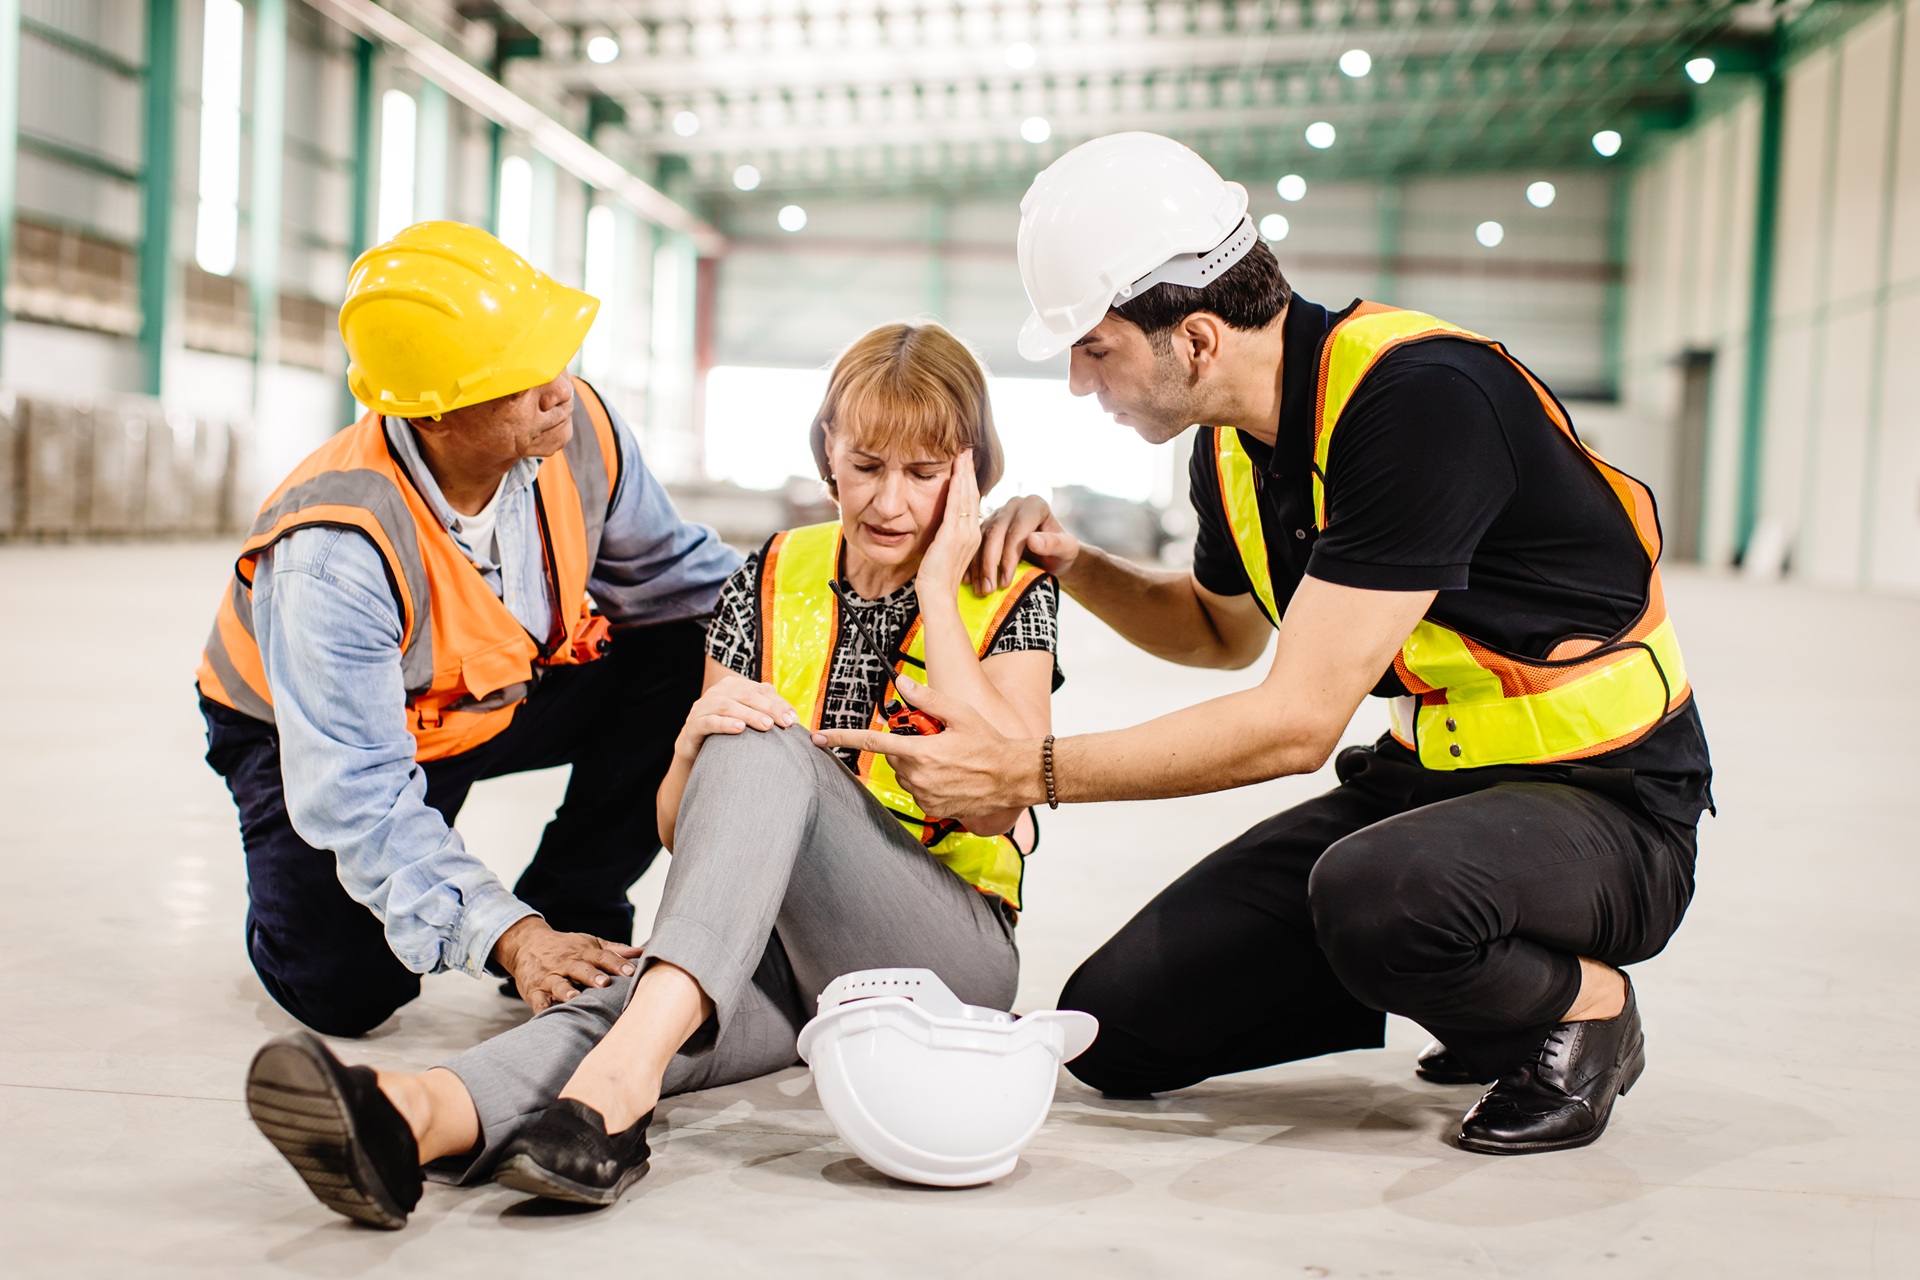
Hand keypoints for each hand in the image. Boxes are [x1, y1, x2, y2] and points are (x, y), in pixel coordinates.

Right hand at [492, 915, 642, 1013]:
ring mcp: (549, 977)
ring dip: (566, 991)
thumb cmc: (566, 948)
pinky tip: (547, 1015)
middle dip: (593, 976)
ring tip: (575, 998)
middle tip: (605, 983)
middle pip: (581, 969)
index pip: (603, 957)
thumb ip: (614, 950)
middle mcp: (567, 964)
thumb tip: (641, 952)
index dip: (617, 963)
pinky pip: (538, 1000)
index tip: (631, 971)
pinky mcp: (534, 990)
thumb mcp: (589, 944)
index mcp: (583, 952)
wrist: (527, 944)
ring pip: (559, 984)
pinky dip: (542, 1008)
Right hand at [676, 675, 798, 759]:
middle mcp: (716, 693)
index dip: (778, 703)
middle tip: (784, 722)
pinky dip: (725, 724)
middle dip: (768, 708)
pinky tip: (739, 728)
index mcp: (732, 686)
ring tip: (766, 725)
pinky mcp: (693, 725)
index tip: (793, 719)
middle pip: (745, 695)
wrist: (696, 751)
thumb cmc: (728, 734)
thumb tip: (793, 716)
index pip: (759, 690)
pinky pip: (709, 721)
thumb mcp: (747, 720)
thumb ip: (766, 713)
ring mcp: (702, 708)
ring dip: (749, 714)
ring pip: (727, 706)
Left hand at [812, 675, 1038, 817]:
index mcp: (921, 752)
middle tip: (934, 739)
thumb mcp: (960, 713)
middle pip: (893, 756)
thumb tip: (903, 683)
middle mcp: (919, 776)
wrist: (1011, 778)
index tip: (819, 737)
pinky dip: (926, 781)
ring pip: (904, 774)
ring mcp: (924, 796)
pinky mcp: (932, 809)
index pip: (873, 742)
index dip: (842, 737)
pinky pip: (917, 791)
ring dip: (916, 764)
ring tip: (947, 759)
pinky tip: (949, 776)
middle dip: (905, 746)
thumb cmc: (989, 744)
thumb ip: (927, 699)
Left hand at [914, 450, 981, 601]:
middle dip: (969, 470)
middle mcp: (972, 532)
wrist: (937, 597)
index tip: (965, 462)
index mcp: (971, 536)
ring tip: (963, 453)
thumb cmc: (936, 579)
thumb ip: (946, 537)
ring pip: (967, 496)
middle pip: (973, 494)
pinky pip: (957, 505)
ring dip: (965, 472)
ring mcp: (965, 533)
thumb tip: (940, 527)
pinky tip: (956, 471)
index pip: (971, 502)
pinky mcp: (953, 536)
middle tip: (967, 449)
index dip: (969, 481)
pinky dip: (958, 486)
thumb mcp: (944, 552)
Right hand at [972, 494, 1080, 594]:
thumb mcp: (1067, 550)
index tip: (1005, 582)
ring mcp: (998, 514)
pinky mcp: (987, 526)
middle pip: (995, 533)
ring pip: (981, 538)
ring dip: (978, 566)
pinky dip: (971, 563)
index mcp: (1034, 505)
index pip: (1016, 531)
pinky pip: (974, 543)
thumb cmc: (1062, 552)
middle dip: (989, 564)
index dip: (1008, 557)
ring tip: (980, 590)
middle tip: (988, 590)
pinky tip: (968, 581)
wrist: (1052, 556)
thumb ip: (1054, 543)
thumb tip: (1032, 540)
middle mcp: (1014, 505)